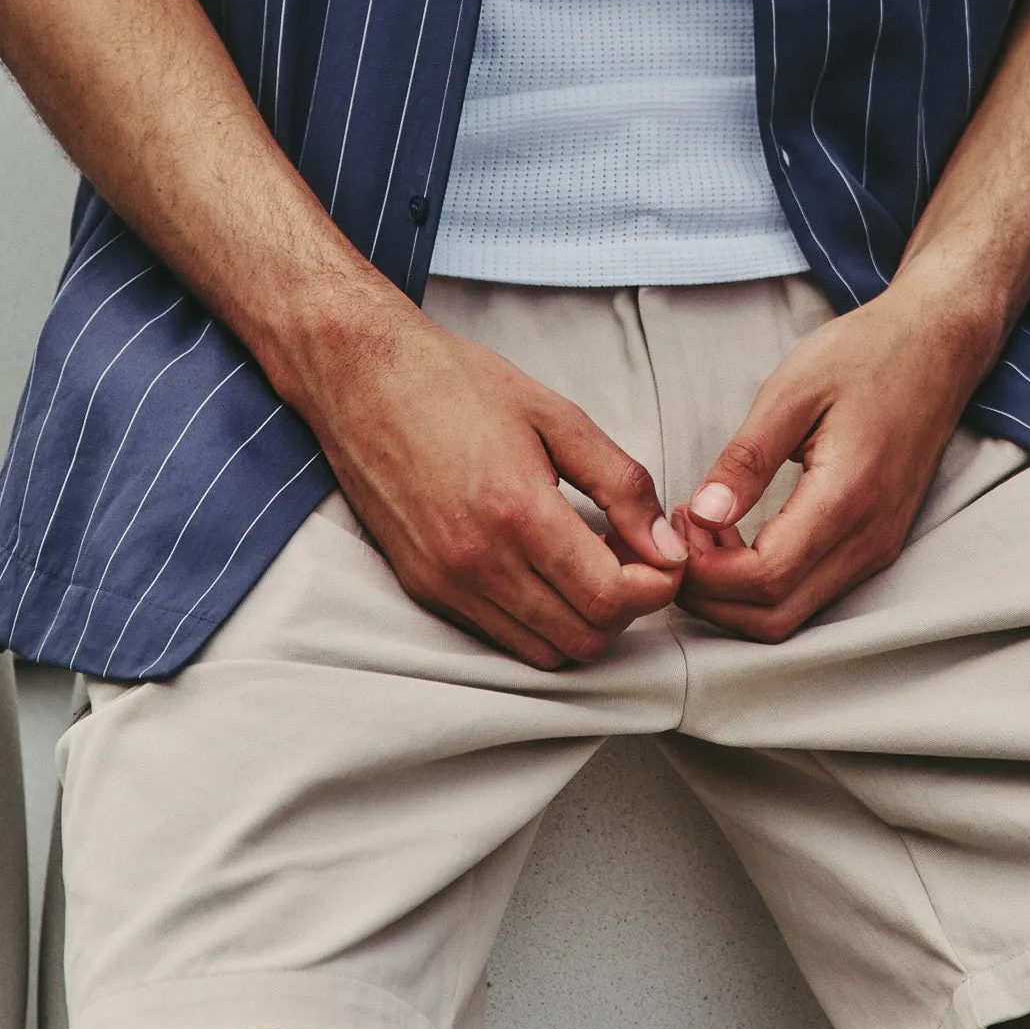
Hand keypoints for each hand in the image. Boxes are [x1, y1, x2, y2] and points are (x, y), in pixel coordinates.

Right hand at [311, 304, 686, 670]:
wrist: (362, 376)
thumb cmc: (458, 383)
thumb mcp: (557, 415)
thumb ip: (621, 483)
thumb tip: (667, 547)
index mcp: (518, 512)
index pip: (610, 599)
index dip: (656, 585)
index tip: (663, 553)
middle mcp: (477, 562)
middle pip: (583, 638)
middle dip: (625, 607)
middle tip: (627, 554)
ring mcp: (445, 582)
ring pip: (543, 652)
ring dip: (582, 620)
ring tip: (585, 559)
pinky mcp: (423, 587)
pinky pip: (499, 637)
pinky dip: (537, 620)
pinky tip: (542, 565)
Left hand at [676, 290, 989, 642]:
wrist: (938, 345)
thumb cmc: (866, 355)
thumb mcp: (793, 389)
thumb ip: (747, 458)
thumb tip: (703, 514)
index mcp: (847, 497)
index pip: (765, 578)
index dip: (706, 571)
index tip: (677, 525)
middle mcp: (869, 538)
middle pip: (775, 618)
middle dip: (712, 597)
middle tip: (679, 540)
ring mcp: (878, 549)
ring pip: (793, 616)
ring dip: (736, 595)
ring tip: (704, 535)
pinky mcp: (877, 545)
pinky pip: (812, 594)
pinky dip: (765, 586)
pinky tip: (739, 539)